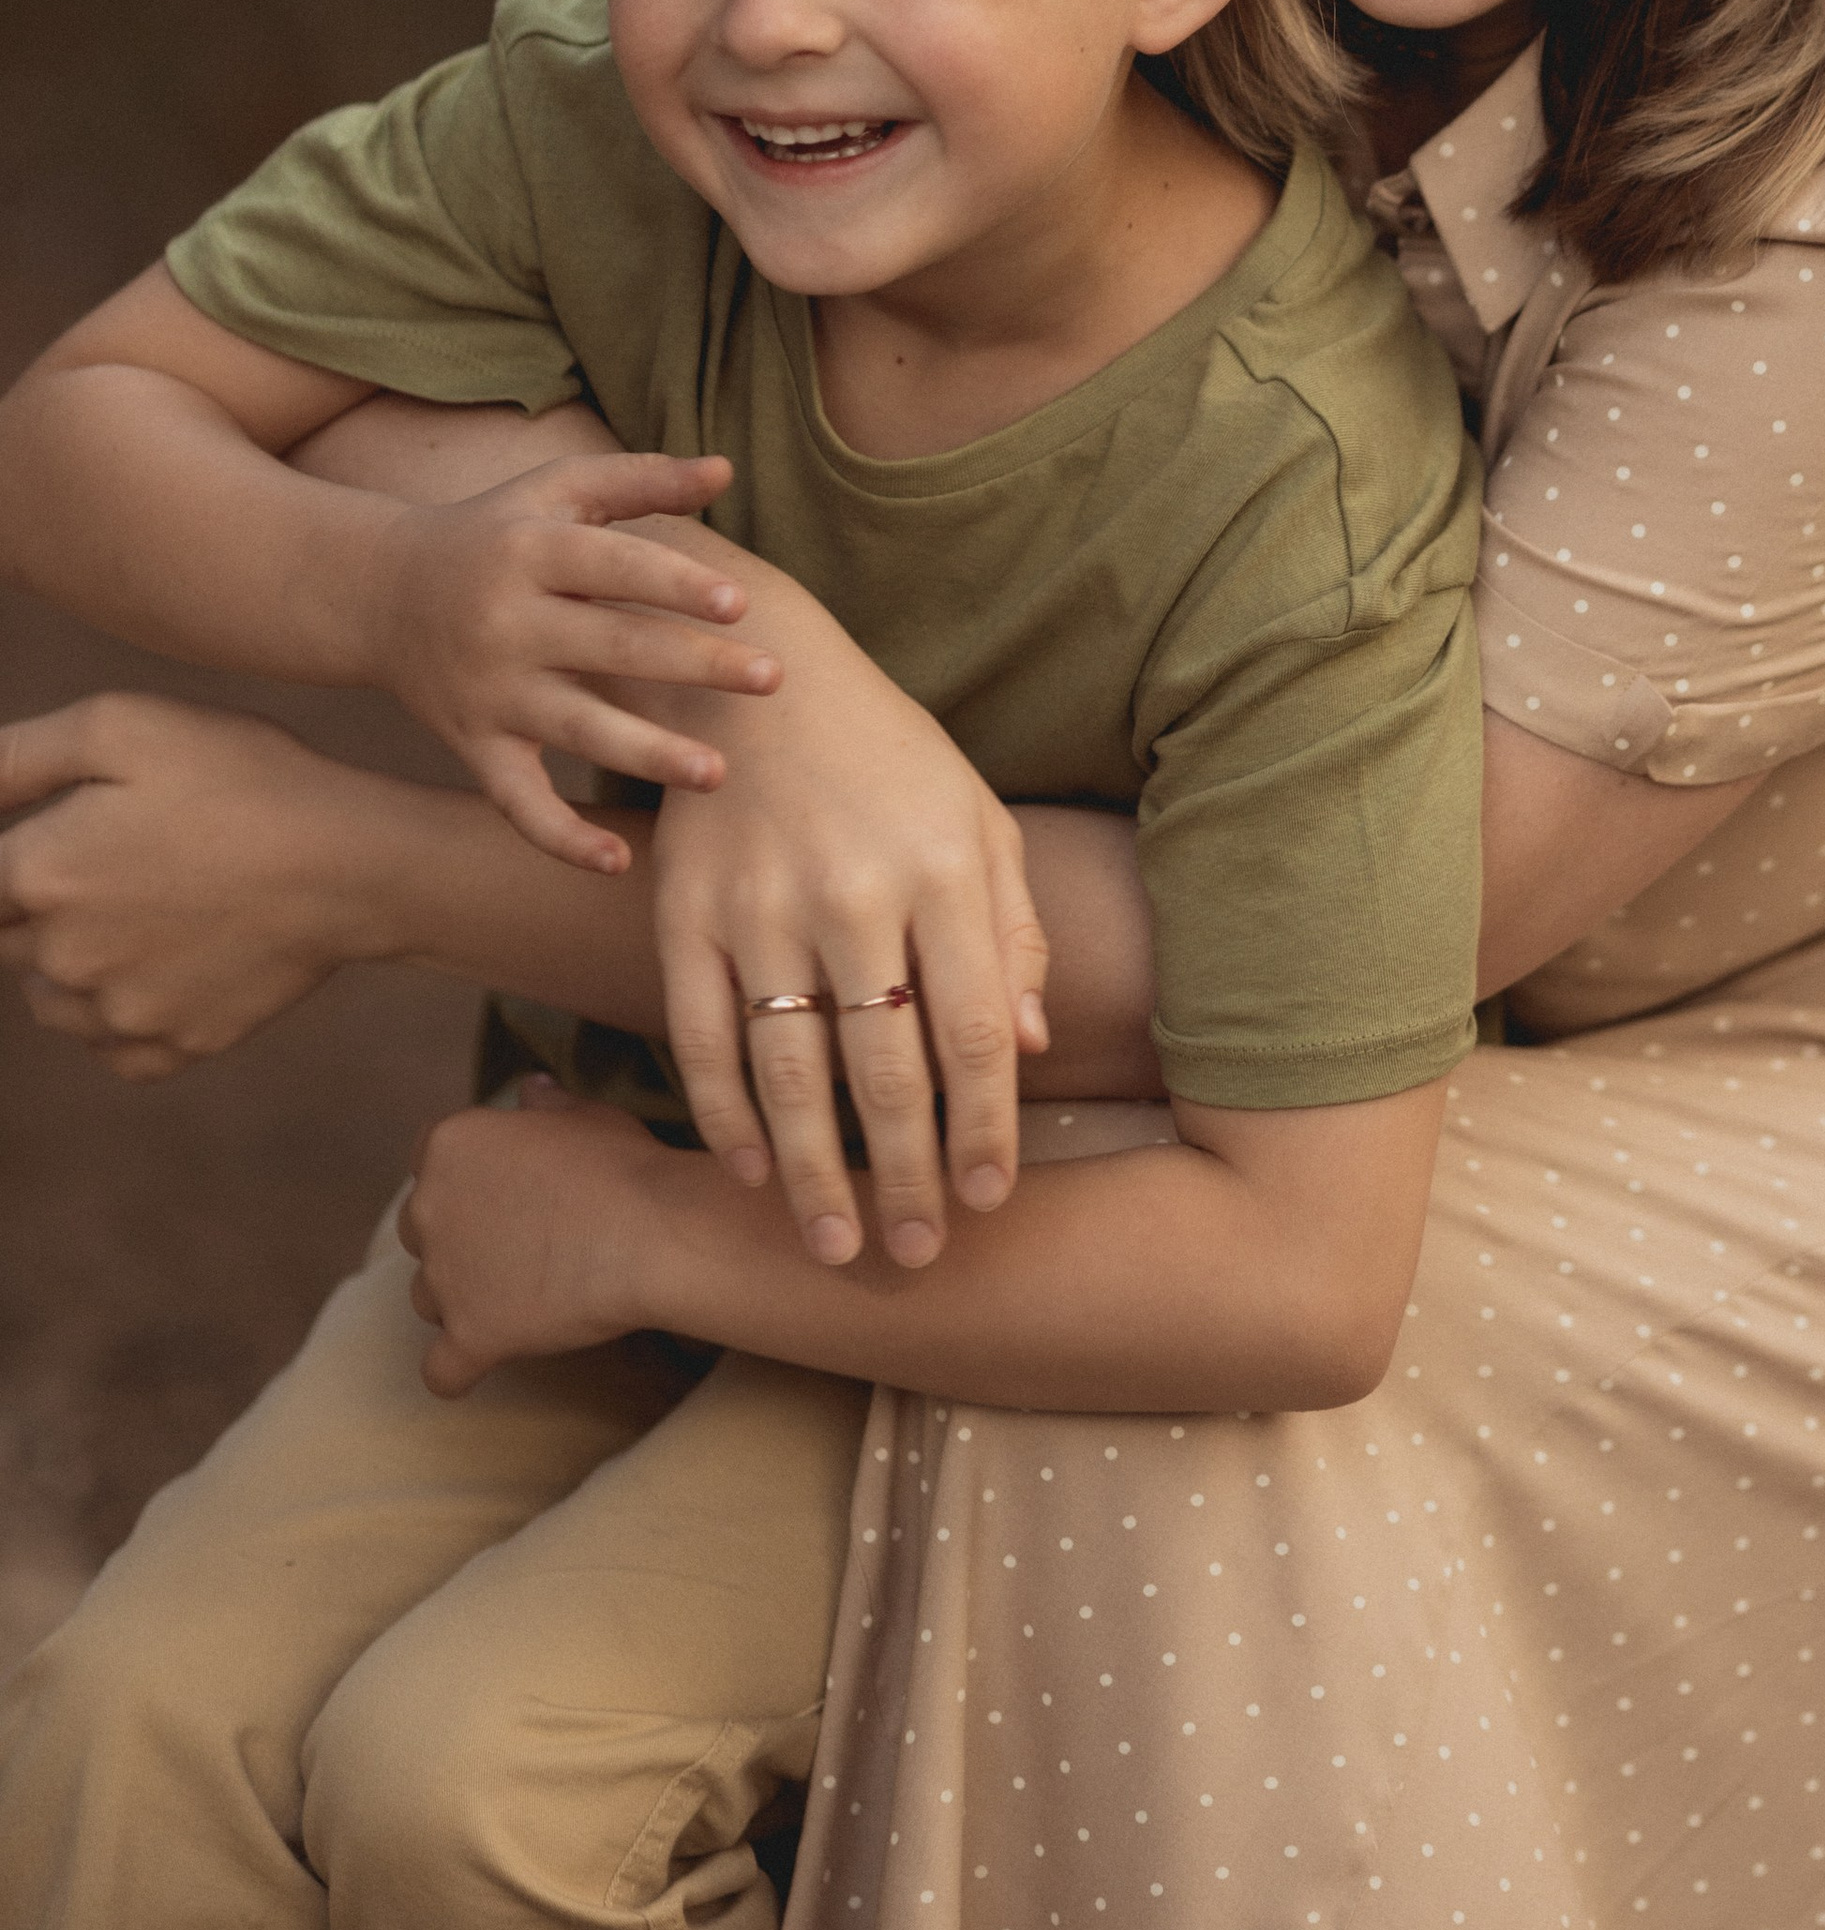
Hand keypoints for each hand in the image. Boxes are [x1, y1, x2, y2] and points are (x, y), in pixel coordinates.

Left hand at [0, 694, 374, 1074]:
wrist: (351, 863)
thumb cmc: (239, 778)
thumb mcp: (122, 725)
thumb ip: (13, 759)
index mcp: (35, 875)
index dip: (23, 854)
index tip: (87, 842)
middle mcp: (60, 959)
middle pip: (10, 940)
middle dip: (46, 904)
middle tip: (130, 858)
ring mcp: (117, 1013)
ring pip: (51, 1001)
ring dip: (75, 965)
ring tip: (151, 909)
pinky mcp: (172, 1046)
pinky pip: (113, 1047)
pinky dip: (125, 1016)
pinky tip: (172, 962)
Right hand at [360, 447, 783, 871]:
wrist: (379, 593)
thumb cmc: (496, 534)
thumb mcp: (556, 490)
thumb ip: (641, 479)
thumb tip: (726, 467)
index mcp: (532, 550)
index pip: (614, 565)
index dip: (675, 584)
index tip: (741, 604)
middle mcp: (507, 623)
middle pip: (612, 646)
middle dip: (694, 665)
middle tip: (772, 680)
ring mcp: (490, 692)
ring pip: (577, 729)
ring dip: (647, 754)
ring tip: (718, 774)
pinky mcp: (473, 747)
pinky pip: (517, 802)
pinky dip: (561, 837)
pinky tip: (618, 862)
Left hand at [398, 1082, 674, 1394]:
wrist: (654, 1232)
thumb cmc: (626, 1166)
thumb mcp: (586, 1116)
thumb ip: (545, 1105)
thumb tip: (530, 1089)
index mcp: (451, 1142)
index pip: (429, 1161)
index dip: (468, 1178)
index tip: (507, 1190)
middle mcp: (429, 1206)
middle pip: (421, 1231)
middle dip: (459, 1239)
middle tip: (520, 1244)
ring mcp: (444, 1277)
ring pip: (428, 1298)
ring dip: (463, 1299)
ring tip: (522, 1297)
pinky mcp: (469, 1335)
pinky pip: (442, 1371)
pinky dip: (459, 1370)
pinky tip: (484, 1363)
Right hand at [649, 634, 1048, 1272]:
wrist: (759, 674)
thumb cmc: (890, 754)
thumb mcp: (978, 818)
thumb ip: (1013, 931)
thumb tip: (1033, 1050)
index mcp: (945, 869)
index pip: (976, 1032)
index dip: (985, 1130)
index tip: (989, 1200)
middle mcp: (853, 894)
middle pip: (887, 1070)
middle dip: (906, 1178)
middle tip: (917, 1255)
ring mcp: (759, 906)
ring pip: (789, 1072)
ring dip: (813, 1174)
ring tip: (836, 1249)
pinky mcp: (684, 910)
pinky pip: (700, 1035)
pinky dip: (722, 1114)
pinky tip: (749, 1171)